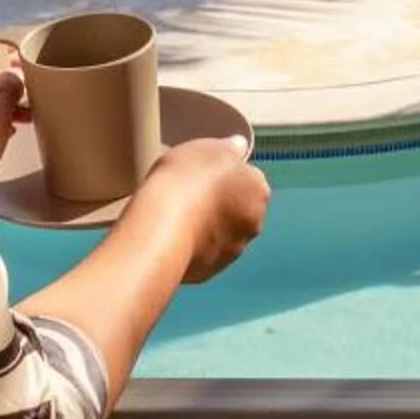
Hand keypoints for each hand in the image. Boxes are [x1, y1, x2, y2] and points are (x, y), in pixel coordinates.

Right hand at [157, 137, 270, 283]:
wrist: (161, 227)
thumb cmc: (185, 181)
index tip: (204, 174)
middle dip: (220, 204)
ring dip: (207, 227)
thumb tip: (238, 147)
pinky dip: (193, 248)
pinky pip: (203, 255)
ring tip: (177, 217)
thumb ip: (229, 148)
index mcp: (258, 190)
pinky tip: (172, 237)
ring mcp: (232, 251)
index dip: (226, 174)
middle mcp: (253, 223)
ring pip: (222, 234)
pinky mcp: (210, 271)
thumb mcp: (207, 148)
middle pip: (238, 208)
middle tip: (190, 194)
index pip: (249, 178)